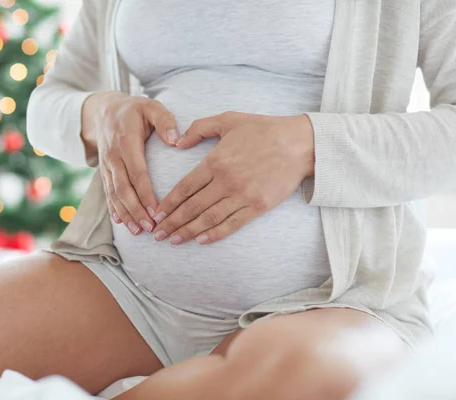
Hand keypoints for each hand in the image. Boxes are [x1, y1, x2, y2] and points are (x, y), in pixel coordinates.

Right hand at [82, 92, 179, 234]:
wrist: (103, 110)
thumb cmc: (134, 109)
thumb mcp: (150, 106)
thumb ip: (164, 120)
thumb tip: (176, 140)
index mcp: (126, 141)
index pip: (137, 172)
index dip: (146, 193)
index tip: (157, 210)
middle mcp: (113, 156)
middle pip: (123, 188)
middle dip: (136, 210)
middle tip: (150, 228)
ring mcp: (106, 165)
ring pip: (114, 193)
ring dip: (125, 213)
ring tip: (138, 231)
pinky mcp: (104, 171)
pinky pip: (107, 192)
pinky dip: (114, 208)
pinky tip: (121, 222)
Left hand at [151, 112, 314, 244]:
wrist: (300, 143)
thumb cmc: (263, 129)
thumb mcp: (228, 119)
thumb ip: (199, 128)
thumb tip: (178, 143)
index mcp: (215, 161)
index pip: (184, 187)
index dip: (168, 203)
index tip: (156, 214)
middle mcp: (226, 181)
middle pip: (192, 207)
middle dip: (172, 223)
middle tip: (157, 234)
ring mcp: (242, 195)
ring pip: (208, 218)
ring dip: (188, 232)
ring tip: (173, 241)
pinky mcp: (258, 206)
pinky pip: (232, 224)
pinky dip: (215, 234)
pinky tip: (201, 241)